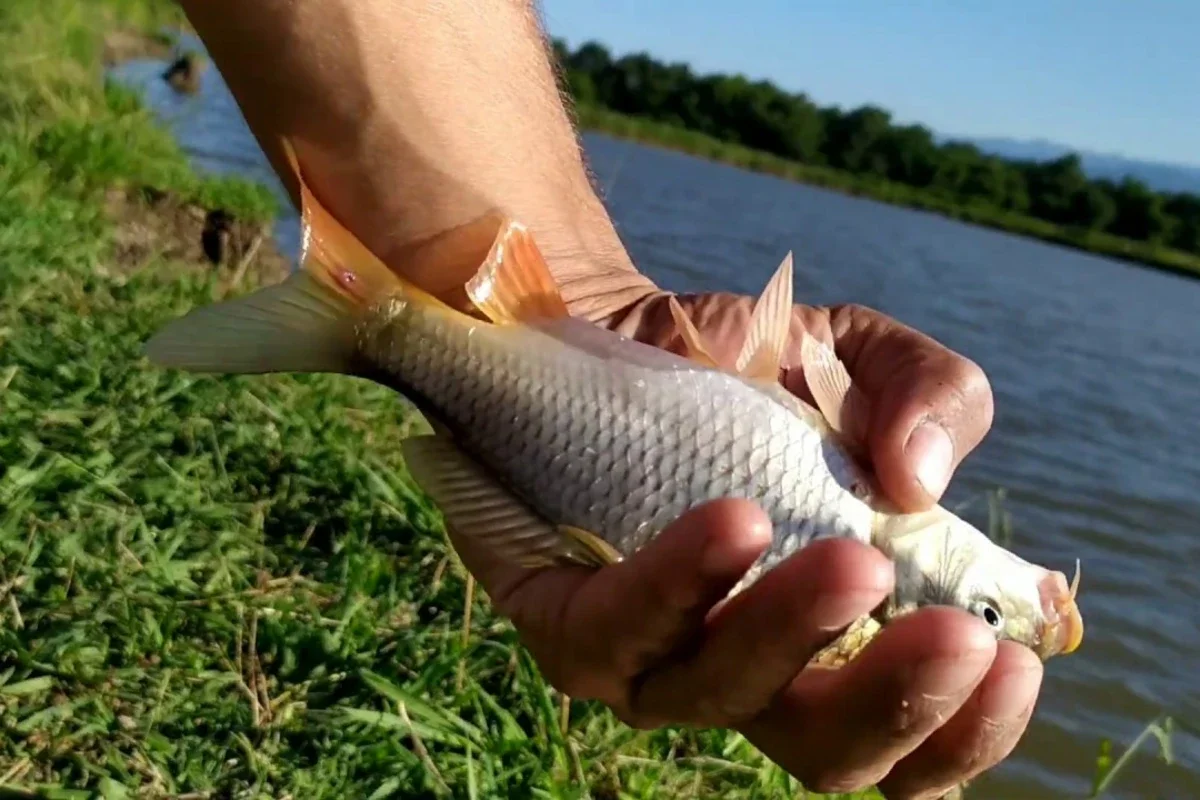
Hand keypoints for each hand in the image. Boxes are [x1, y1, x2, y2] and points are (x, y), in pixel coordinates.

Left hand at [449, 288, 1042, 797]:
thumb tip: (920, 480)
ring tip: (856, 560)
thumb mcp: (860, 361)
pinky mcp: (564, 619)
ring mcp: (645, 657)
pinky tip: (738, 525)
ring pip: (718, 694)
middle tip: (957, 636)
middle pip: (819, 751)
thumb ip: (928, 396)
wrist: (614, 325)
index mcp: (823, 638)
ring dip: (795, 633)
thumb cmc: (744, 369)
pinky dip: (682, 583)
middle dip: (895, 702)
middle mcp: (735, 670)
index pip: (899, 742)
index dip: (962, 731)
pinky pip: (616, 628)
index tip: (1015, 663)